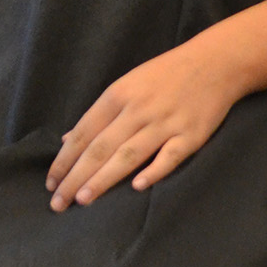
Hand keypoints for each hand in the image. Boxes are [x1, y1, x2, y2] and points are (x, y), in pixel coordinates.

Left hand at [46, 40, 242, 210]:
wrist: (215, 62)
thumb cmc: (165, 75)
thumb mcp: (127, 84)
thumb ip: (99, 115)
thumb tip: (68, 141)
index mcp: (118, 95)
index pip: (83, 133)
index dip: (64, 160)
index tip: (51, 183)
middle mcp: (138, 109)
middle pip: (100, 148)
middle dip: (75, 177)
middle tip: (58, 204)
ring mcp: (165, 122)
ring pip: (128, 154)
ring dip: (103, 178)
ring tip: (83, 199)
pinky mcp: (191, 135)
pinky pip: (170, 156)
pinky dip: (154, 170)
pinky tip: (138, 187)